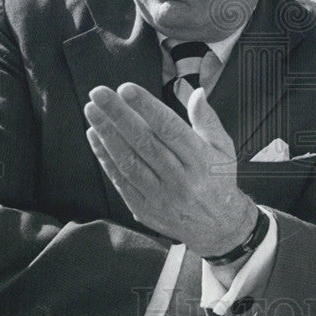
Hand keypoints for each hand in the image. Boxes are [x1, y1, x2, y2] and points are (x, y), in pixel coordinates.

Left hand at [84, 82, 257, 257]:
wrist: (218, 226)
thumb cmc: (219, 179)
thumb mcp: (224, 147)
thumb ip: (208, 119)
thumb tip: (197, 92)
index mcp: (201, 160)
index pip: (170, 128)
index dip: (146, 108)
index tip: (126, 89)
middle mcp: (180, 179)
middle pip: (144, 143)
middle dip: (118, 115)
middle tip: (99, 94)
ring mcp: (160, 196)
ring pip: (128, 162)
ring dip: (107, 135)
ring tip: (92, 111)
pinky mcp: (144, 208)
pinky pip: (120, 180)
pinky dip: (105, 157)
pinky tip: (95, 136)